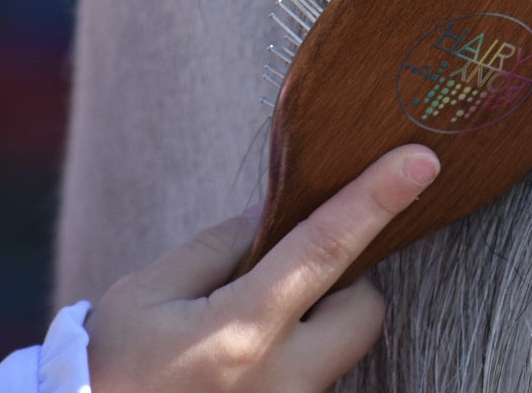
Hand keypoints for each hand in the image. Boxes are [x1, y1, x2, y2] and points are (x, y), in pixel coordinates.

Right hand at [85, 144, 440, 392]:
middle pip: (364, 310)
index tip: (419, 160)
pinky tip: (247, 359)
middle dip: (344, 282)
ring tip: (246, 327)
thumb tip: (271, 216)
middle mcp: (281, 382)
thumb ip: (219, 247)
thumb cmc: (111, 364)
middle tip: (285, 275)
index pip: (324, 247)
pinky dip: (298, 355)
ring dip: (316, 323)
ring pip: (343, 350)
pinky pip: (317, 380)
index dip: (373, 197)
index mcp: (241, 332)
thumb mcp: (147, 291)